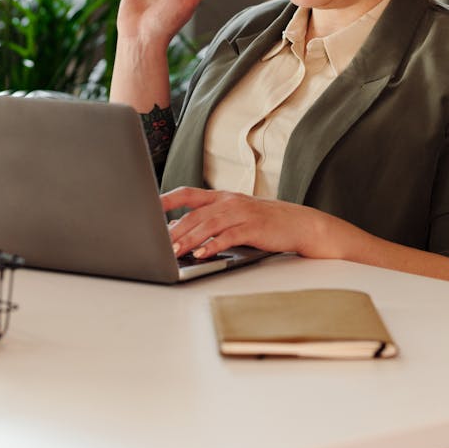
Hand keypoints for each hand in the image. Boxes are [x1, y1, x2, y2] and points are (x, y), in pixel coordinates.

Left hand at [160, 186, 325, 258]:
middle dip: (175, 229)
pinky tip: (202, 254)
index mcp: (222, 197)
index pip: (189, 193)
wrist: (300, 224)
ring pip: (209, 225)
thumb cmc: (265, 222)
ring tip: (174, 251)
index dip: (168, 198)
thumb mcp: (235, 216)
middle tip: (157, 242)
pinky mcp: (253, 227)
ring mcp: (242, 213)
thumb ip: (209, 221)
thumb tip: (179, 230)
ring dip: (189, 239)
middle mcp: (229, 201)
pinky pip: (229, 236)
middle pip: (195, 213)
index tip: (148, 206)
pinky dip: (213, 246)